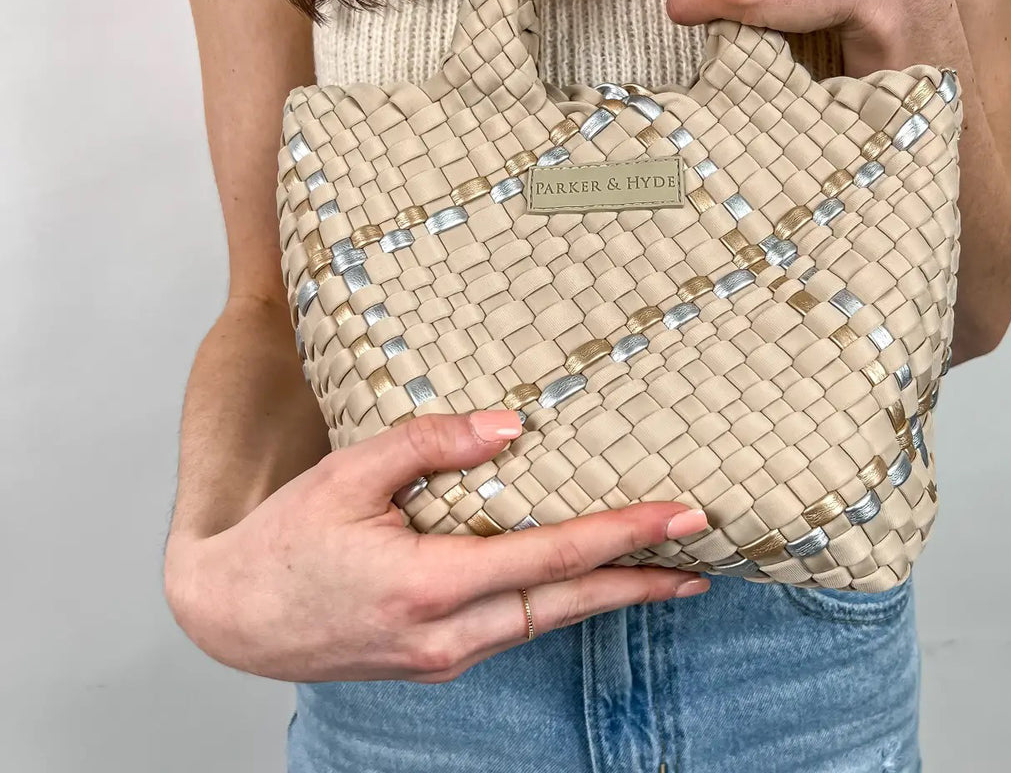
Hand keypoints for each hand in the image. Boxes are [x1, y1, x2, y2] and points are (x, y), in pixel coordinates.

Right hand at [163, 410, 710, 682]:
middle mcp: (447, 634)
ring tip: (659, 574)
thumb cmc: (287, 539)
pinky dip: (558, 606)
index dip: (623, 534)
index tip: (680, 518)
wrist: (232, 617)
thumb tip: (512, 426)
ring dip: (605, 597)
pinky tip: (579, 586)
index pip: (552, 556)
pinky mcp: (434, 661)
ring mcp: (442, 658)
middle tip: (702, 559)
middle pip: (566, 604)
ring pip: (544, 622)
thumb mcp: (350, 471)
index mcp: (430, 583)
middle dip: (640, 580)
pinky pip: (514, 629)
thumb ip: (432, 443)